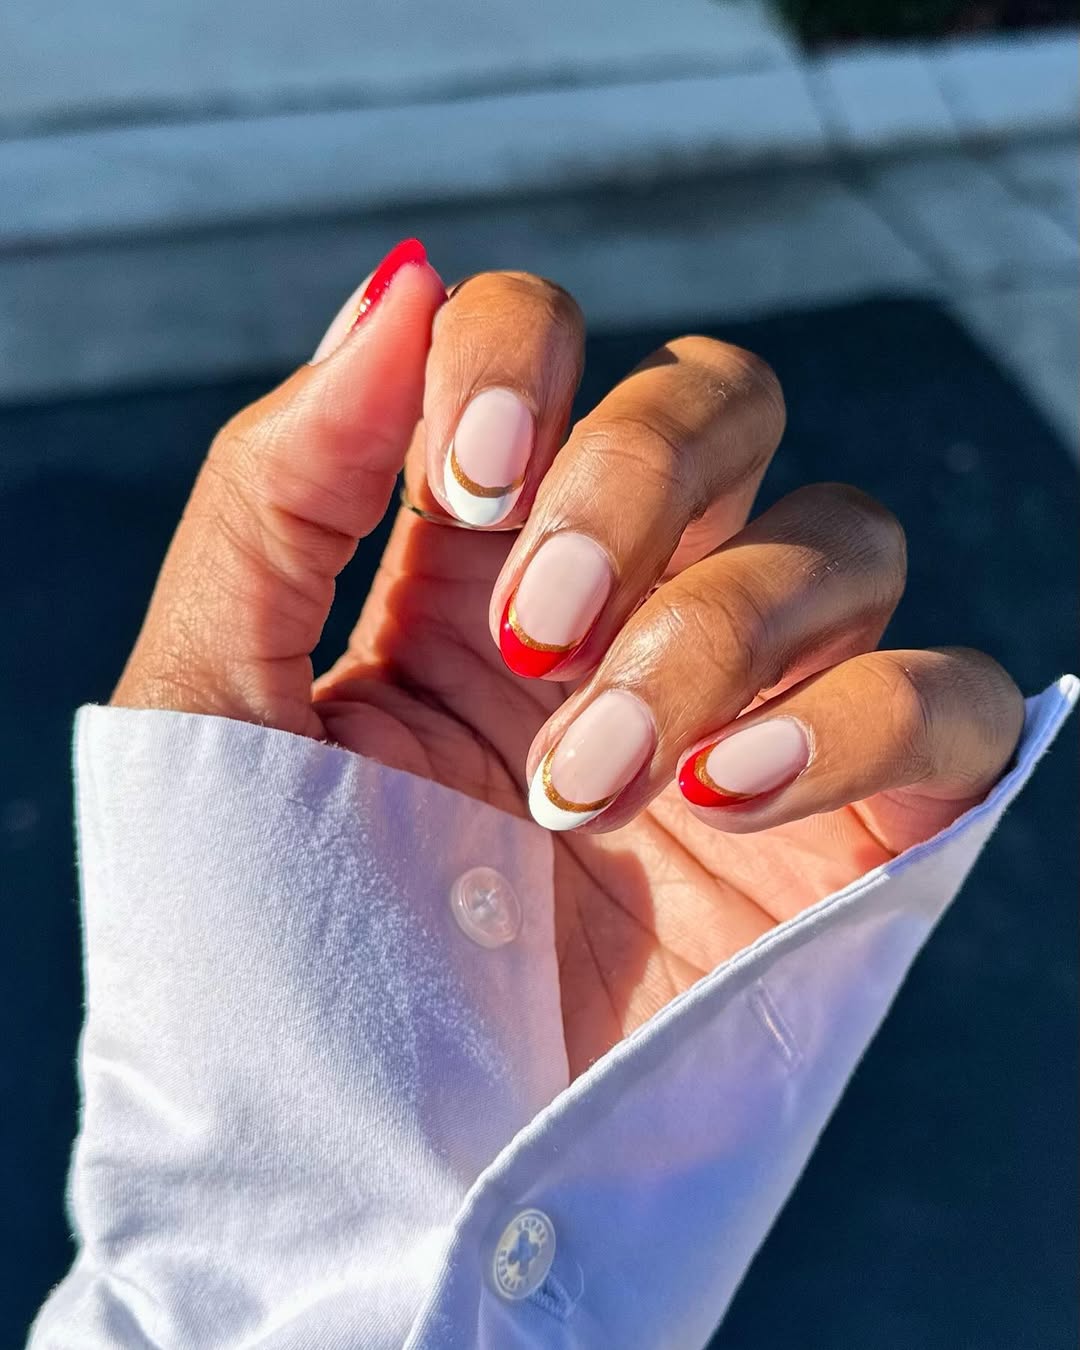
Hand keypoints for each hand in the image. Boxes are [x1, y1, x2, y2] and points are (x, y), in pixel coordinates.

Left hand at [113, 242, 1023, 1076]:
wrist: (368, 1179)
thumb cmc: (269, 950)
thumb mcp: (219, 702)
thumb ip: (283, 487)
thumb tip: (398, 283)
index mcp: (464, 569)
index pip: (544, 349)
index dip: (524, 361)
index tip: (471, 478)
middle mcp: (618, 610)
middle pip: (719, 402)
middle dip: (635, 486)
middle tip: (533, 634)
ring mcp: (748, 708)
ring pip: (837, 537)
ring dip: (711, 640)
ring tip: (588, 788)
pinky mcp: (854, 823)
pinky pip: (950, 695)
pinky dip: (867, 716)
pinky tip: (728, 799)